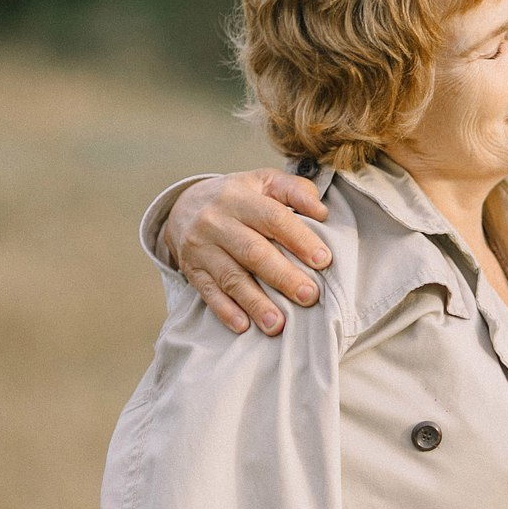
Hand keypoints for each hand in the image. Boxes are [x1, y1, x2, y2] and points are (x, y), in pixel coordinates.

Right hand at [164, 169, 331, 334]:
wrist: (184, 206)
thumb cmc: (239, 198)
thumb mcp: (264, 182)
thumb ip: (295, 190)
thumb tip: (320, 211)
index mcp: (239, 197)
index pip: (273, 218)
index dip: (299, 239)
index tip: (323, 261)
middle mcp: (216, 221)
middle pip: (252, 251)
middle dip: (282, 276)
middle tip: (308, 296)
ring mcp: (201, 248)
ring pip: (231, 277)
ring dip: (255, 303)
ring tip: (278, 324)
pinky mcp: (192, 270)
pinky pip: (208, 293)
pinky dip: (226, 311)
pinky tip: (244, 326)